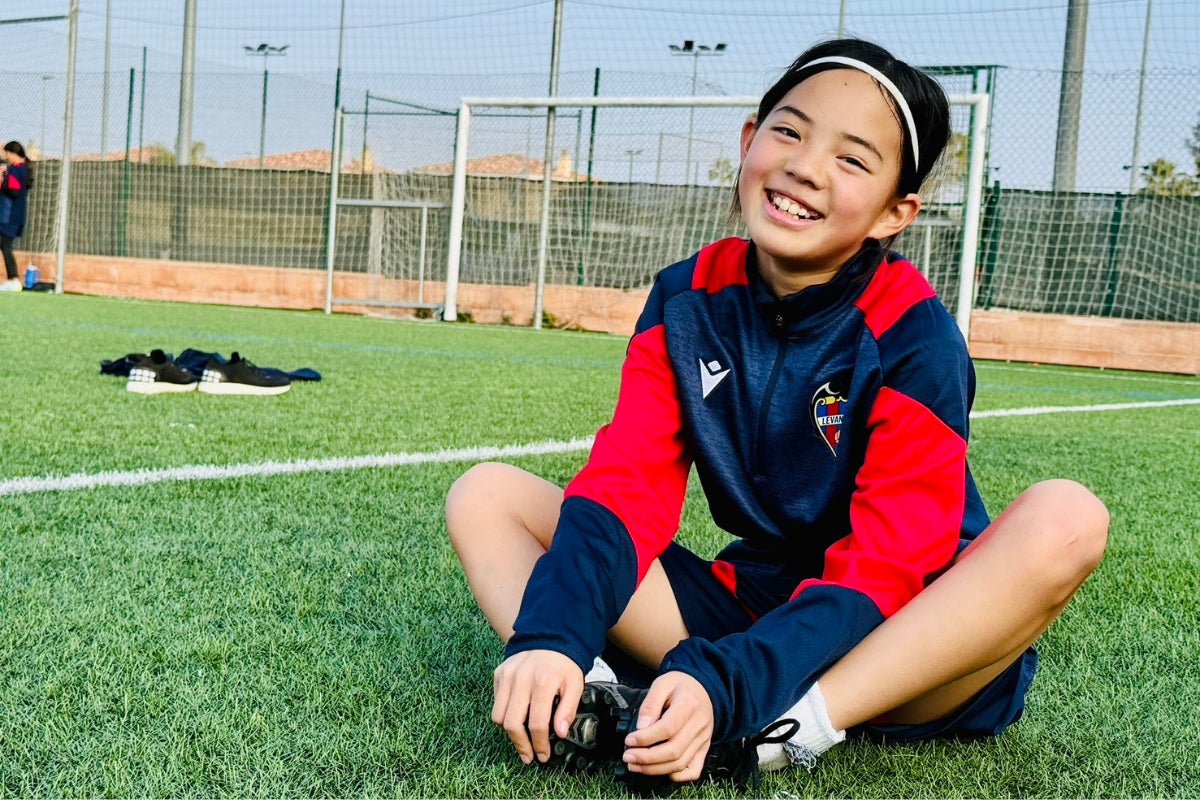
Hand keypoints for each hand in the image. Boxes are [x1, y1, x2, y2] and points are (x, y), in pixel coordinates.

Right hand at [491, 649, 583, 765]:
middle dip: (521, 745)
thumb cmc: (564, 664)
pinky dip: (504, 714)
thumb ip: (568, 709)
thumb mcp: (575, 684)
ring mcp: (507, 676)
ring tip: (521, 740)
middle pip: (512, 723)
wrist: (550, 636)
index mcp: (543, 682)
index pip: (537, 723)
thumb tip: (560, 733)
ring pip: (499, 716)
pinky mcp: (499, 674)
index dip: (539, 744)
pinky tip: (517, 718)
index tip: (543, 755)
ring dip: (509, 732)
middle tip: (529, 756)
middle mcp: (521, 679)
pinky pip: (496, 702)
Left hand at [621, 670, 714, 782]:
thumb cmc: (681, 686)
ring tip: (635, 765)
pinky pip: (693, 770)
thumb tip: (641, 727)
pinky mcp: (704, 749)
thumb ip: (650, 704)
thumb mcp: (662, 684)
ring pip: (680, 763)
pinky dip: (677, 776)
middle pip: (674, 750)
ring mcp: (703, 739)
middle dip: (647, 758)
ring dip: (655, 769)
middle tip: (628, 757)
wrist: (703, 688)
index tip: (629, 741)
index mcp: (689, 705)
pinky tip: (659, 770)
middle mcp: (699, 725)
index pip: (667, 728)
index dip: (646, 738)